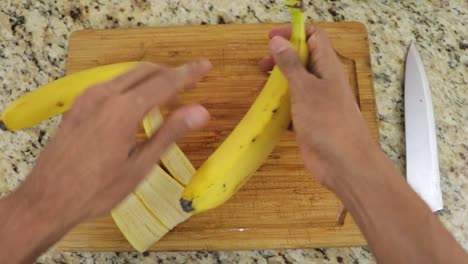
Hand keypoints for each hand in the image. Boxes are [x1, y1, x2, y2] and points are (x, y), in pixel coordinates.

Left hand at [15, 60, 210, 224]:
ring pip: (127, 75)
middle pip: (146, 71)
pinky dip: (133, 87)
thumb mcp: (140, 165)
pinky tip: (138, 105)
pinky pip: (112, 84)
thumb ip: (170, 133)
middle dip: (171, 73)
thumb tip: (201, 111)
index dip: (188, 73)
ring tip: (169, 97)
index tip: (206, 66)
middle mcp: (104, 94)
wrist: (47, 199)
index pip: (164, 82)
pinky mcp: (78, 105)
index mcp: (123, 109)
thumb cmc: (98, 189)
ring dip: (152, 80)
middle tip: (191, 84)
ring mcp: (87, 97)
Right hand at [259, 26, 378, 191]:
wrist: (343, 163)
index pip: (314, 37)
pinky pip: (292, 106)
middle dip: (281, 58)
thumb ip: (290, 64)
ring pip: (296, 84)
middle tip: (262, 66)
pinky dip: (280, 106)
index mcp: (327, 67)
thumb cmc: (327, 122)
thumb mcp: (305, 89)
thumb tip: (278, 41)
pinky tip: (268, 111)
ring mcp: (316, 102)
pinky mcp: (309, 121)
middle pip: (302, 59)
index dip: (294, 32)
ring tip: (261, 89)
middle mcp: (323, 81)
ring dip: (278, 83)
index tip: (271, 38)